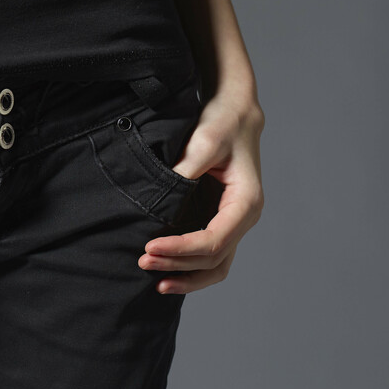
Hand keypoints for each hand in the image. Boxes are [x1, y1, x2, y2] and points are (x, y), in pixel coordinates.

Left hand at [137, 84, 263, 294]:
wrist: (233, 108)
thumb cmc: (222, 122)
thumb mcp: (204, 141)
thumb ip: (185, 172)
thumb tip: (161, 202)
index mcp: (246, 202)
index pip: (214, 240)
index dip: (181, 250)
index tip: (150, 247)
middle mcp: (244, 217)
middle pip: (214, 258)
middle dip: (178, 264)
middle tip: (142, 262)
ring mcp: (234, 221)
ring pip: (215, 264)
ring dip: (186, 275)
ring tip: (155, 279)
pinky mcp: (221, 219)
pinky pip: (211, 254)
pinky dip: (191, 266)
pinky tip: (167, 270)